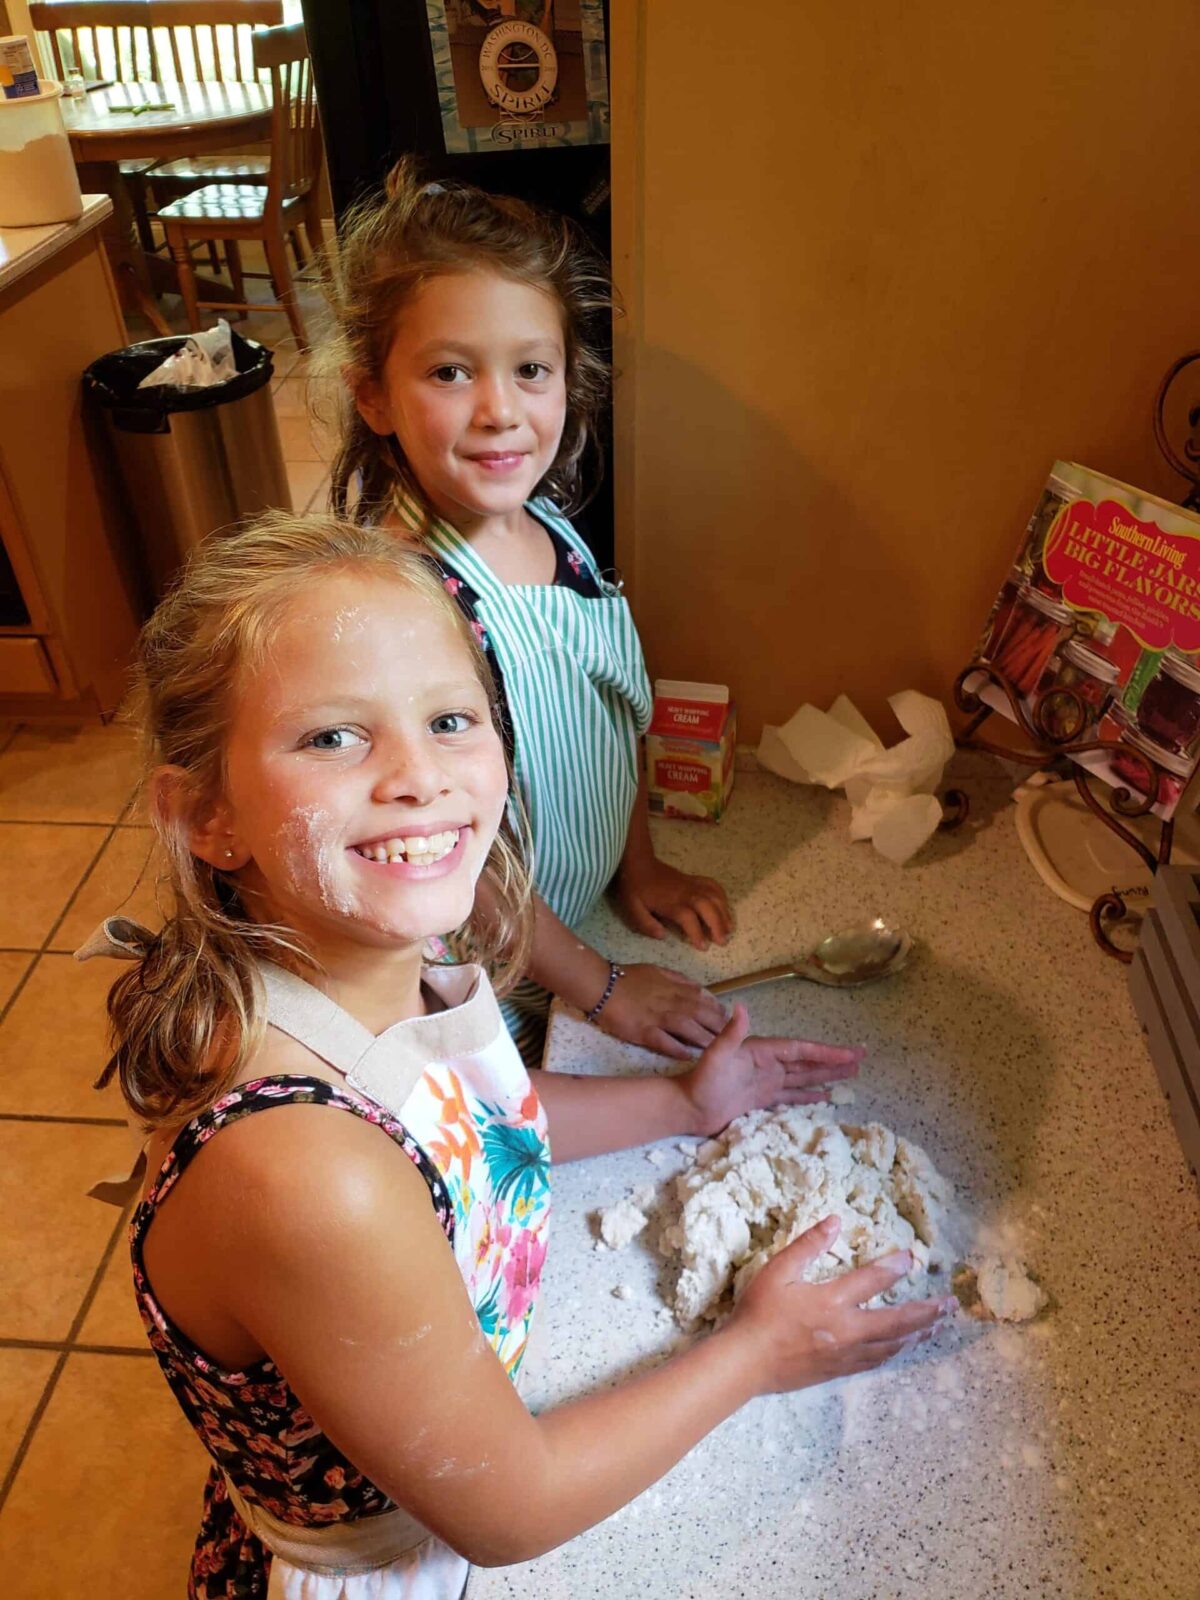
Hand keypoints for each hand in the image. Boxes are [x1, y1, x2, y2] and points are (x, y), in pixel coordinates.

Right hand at [597, 963, 727, 1059]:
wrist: (602, 986)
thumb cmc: (628, 978)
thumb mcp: (657, 970)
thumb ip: (678, 979)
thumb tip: (698, 988)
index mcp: (674, 988)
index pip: (704, 999)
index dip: (718, 1010)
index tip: (728, 1020)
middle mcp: (671, 1003)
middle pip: (701, 1015)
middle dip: (718, 1027)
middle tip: (730, 1039)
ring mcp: (658, 1018)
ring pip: (688, 1029)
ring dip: (704, 1039)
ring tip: (716, 1049)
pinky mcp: (644, 1032)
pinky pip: (665, 1042)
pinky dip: (678, 1049)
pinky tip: (690, 1056)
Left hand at [615, 855, 732, 949]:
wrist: (639, 862)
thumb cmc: (635, 888)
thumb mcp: (632, 909)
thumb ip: (646, 924)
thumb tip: (663, 936)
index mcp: (671, 902)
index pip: (689, 919)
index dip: (697, 934)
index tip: (702, 947)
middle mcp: (686, 893)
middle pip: (708, 907)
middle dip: (718, 924)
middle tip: (722, 941)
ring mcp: (692, 885)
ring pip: (715, 897)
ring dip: (724, 913)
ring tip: (728, 929)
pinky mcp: (694, 879)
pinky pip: (714, 885)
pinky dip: (722, 896)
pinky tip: (724, 908)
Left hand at [682, 1005, 862, 1135]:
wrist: (687, 1107)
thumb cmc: (701, 1082)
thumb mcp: (717, 1056)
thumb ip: (731, 1034)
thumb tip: (743, 1007)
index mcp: (762, 1051)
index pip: (801, 1050)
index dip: (826, 1051)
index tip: (849, 1053)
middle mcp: (768, 1064)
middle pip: (808, 1061)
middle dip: (834, 1060)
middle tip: (862, 1058)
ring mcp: (767, 1081)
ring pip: (804, 1077)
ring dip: (827, 1074)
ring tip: (852, 1073)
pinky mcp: (763, 1098)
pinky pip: (793, 1096)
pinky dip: (810, 1095)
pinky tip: (826, 1096)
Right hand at [730, 1216, 955, 1394]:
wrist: (745, 1362)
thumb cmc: (759, 1312)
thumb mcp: (778, 1270)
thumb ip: (808, 1245)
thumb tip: (835, 1221)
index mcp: (832, 1301)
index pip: (872, 1280)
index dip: (894, 1266)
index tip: (912, 1257)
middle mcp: (847, 1329)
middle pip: (897, 1321)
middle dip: (926, 1312)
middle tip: (950, 1305)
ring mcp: (845, 1354)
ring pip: (892, 1344)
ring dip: (917, 1334)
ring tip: (936, 1327)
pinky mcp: (838, 1370)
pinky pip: (876, 1361)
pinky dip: (894, 1351)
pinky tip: (900, 1348)